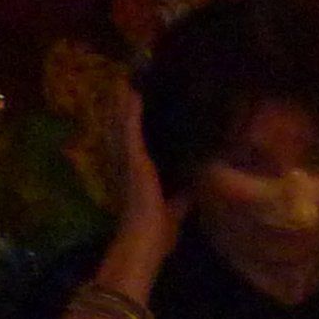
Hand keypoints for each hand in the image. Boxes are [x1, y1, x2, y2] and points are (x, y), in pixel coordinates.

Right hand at [112, 86, 174, 249]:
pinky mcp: (134, 156)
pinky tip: (132, 93)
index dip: (130, 127)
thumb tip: (195, 189)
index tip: (134, 109)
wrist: (148, 237)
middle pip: (123, 130)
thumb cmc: (159, 230)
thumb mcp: (175, 208)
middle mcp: (128, 163)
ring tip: (126, 81)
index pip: (133, 146)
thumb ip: (182, 198)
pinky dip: (131, 111)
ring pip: (123, 124)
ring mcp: (128, 158)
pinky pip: (130, 128)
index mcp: (137, 175)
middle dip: (123, 110)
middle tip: (125, 85)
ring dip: (124, 104)